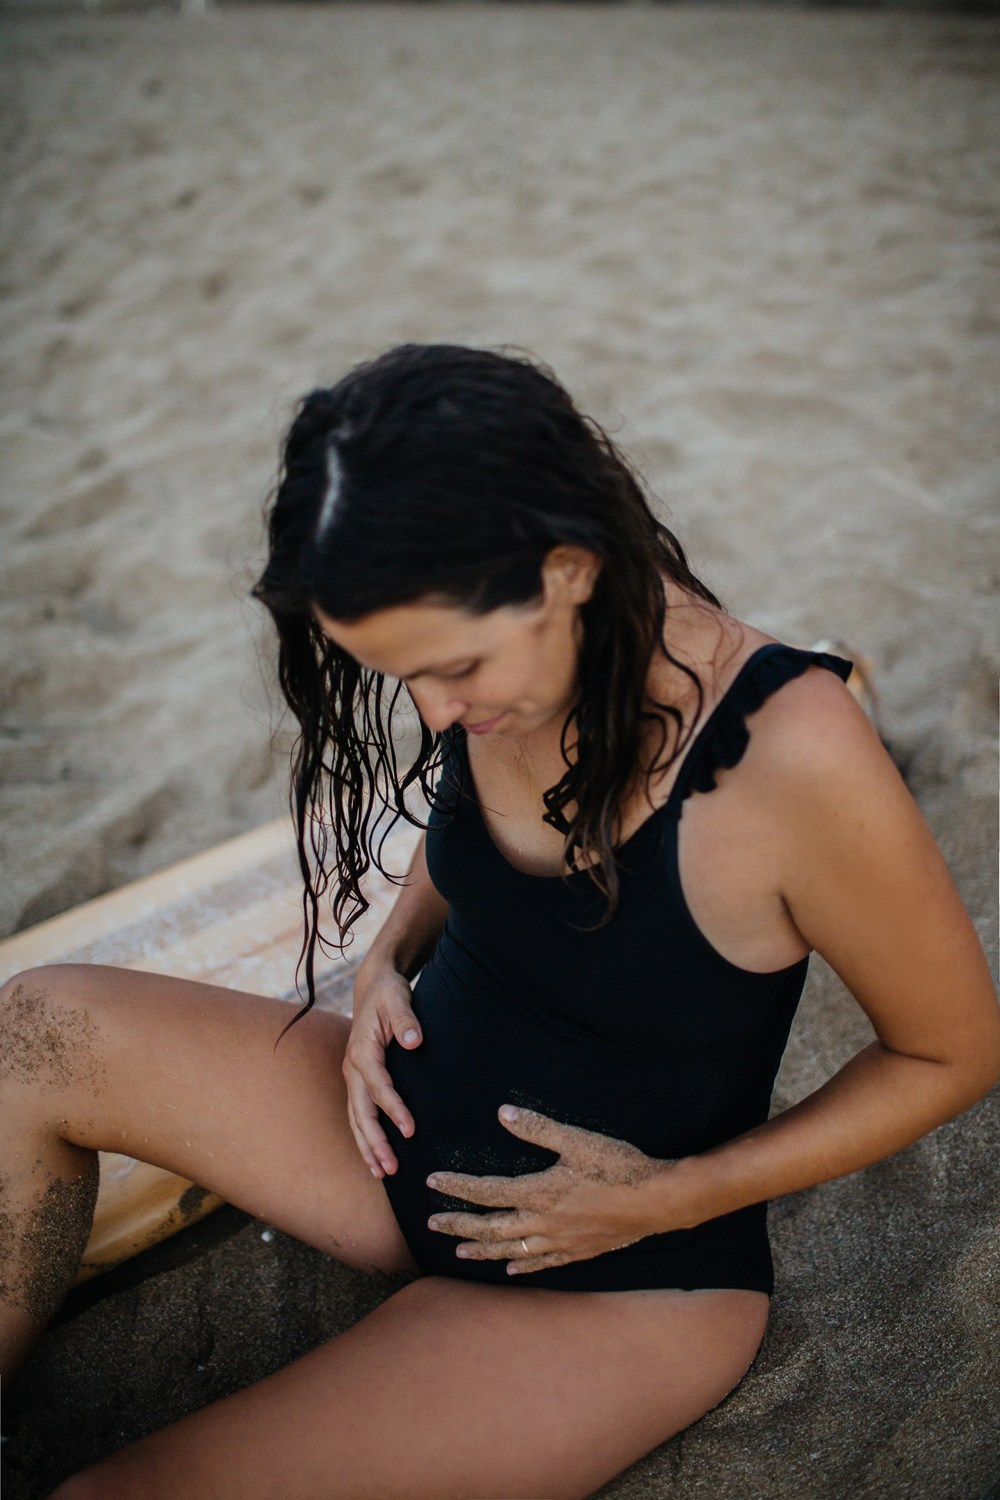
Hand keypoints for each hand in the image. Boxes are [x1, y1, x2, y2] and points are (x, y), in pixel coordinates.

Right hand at [343, 966, 421, 1177]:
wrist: (372, 987)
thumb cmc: (388, 994)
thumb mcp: (397, 997)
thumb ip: (406, 1019)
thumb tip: (415, 1041)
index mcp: (362, 1049)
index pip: (378, 1086)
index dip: (393, 1109)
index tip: (410, 1129)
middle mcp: (352, 1067)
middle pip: (361, 1112)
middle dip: (375, 1141)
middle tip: (391, 1169)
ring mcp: (352, 1076)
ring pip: (356, 1118)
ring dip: (367, 1146)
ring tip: (382, 1174)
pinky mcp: (358, 1081)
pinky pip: (358, 1114)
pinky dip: (364, 1137)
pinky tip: (375, 1157)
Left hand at [426, 1106, 672, 1274]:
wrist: (658, 1200)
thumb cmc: (618, 1166)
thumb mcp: (577, 1140)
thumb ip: (538, 1128)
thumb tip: (503, 1113)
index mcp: (539, 1193)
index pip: (486, 1192)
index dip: (457, 1187)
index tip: (432, 1182)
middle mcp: (544, 1223)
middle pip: (491, 1227)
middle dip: (458, 1225)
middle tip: (431, 1223)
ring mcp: (561, 1241)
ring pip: (511, 1249)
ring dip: (482, 1249)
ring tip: (459, 1251)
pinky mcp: (579, 1251)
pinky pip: (542, 1262)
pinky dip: (522, 1264)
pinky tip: (510, 1267)